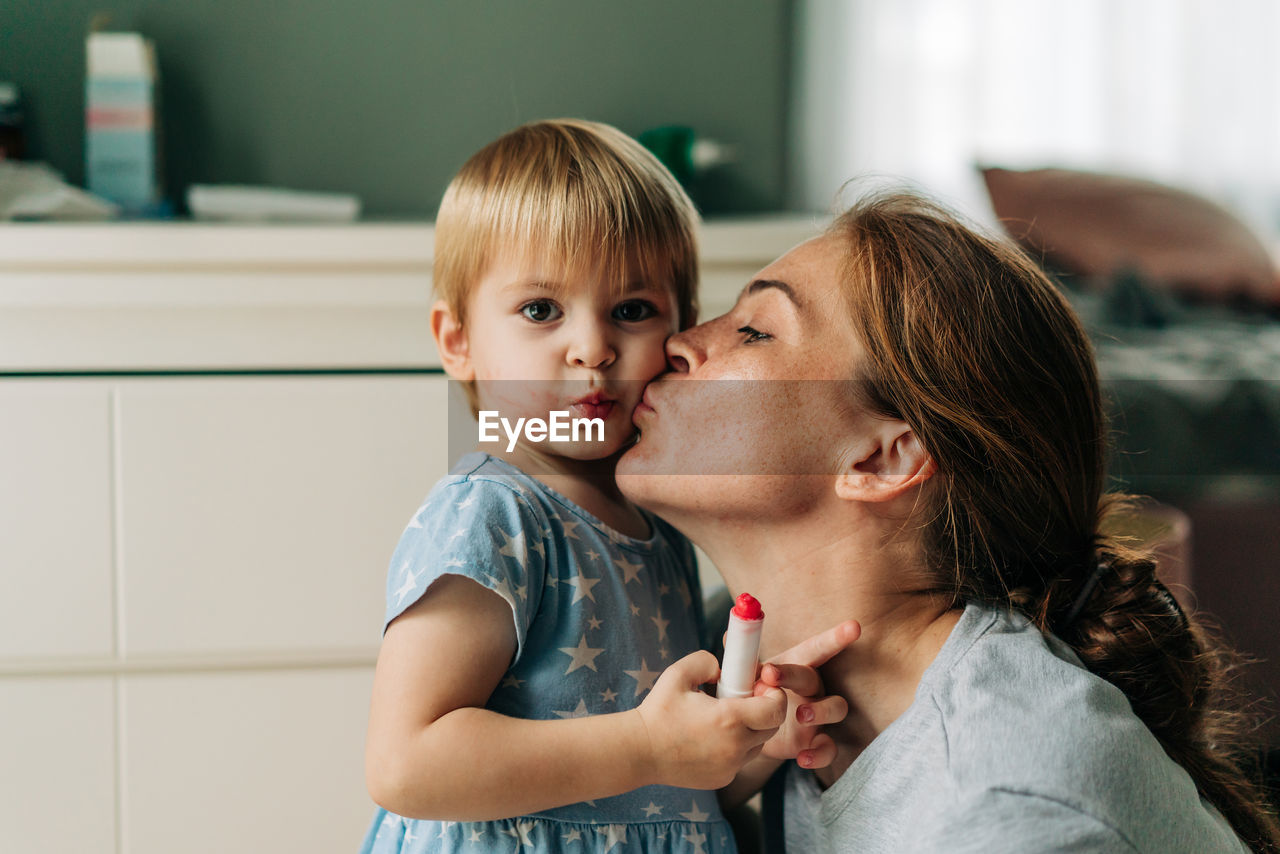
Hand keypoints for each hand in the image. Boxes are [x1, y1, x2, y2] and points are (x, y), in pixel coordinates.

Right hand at [634, 649, 787, 789]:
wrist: (638, 752)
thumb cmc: (657, 712)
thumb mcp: (678, 673)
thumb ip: (706, 660)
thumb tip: (723, 669)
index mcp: (729, 720)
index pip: (776, 709)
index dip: (775, 695)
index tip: (761, 685)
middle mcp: (735, 747)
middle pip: (771, 728)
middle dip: (765, 710)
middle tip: (746, 697)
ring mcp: (730, 767)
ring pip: (757, 745)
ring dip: (752, 729)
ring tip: (726, 717)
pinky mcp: (722, 779)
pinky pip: (741, 760)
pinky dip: (736, 747)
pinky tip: (713, 736)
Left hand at [754, 619, 859, 768]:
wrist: (755, 734)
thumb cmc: (757, 695)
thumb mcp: (748, 679)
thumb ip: (742, 661)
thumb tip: (728, 635)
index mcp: (796, 667)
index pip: (814, 649)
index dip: (835, 638)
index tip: (853, 627)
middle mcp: (813, 688)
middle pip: (813, 677)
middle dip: (795, 675)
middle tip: (771, 674)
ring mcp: (818, 715)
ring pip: (836, 707)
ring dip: (821, 710)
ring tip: (800, 715)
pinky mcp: (816, 741)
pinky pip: (828, 748)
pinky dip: (818, 754)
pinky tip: (802, 758)